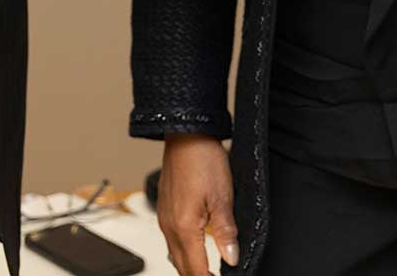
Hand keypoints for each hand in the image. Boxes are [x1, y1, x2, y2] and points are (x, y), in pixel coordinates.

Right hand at [157, 134, 236, 274]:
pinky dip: (183, 252)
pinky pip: (171, 240)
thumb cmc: (202, 160)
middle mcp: (169, 226)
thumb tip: (232, 258)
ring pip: (174, 255)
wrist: (186, 135)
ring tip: (206, 272)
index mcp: (184, 227)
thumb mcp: (223, 197)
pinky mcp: (165, 209)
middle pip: (182, 267)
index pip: (196, 269)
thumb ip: (226, 231)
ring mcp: (164, 218)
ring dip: (189, 267)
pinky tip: (193, 249)